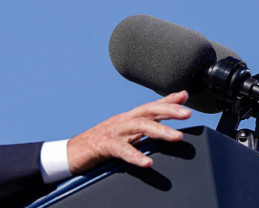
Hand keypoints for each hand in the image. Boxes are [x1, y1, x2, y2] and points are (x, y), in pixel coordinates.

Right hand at [66, 91, 190, 173]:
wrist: (71, 153)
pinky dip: (135, 155)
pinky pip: (121, 149)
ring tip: (177, 137)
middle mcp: (121, 121)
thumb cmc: (100, 145)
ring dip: (160, 130)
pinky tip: (147, 162)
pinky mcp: (103, 145)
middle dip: (169, 110)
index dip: (168, 100)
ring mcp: (112, 131)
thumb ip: (142, 132)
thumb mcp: (124, 137)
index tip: (186, 96)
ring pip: (138, 126)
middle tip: (188, 113)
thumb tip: (164, 131)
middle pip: (147, 111)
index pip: (150, 106)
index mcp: (127, 119)